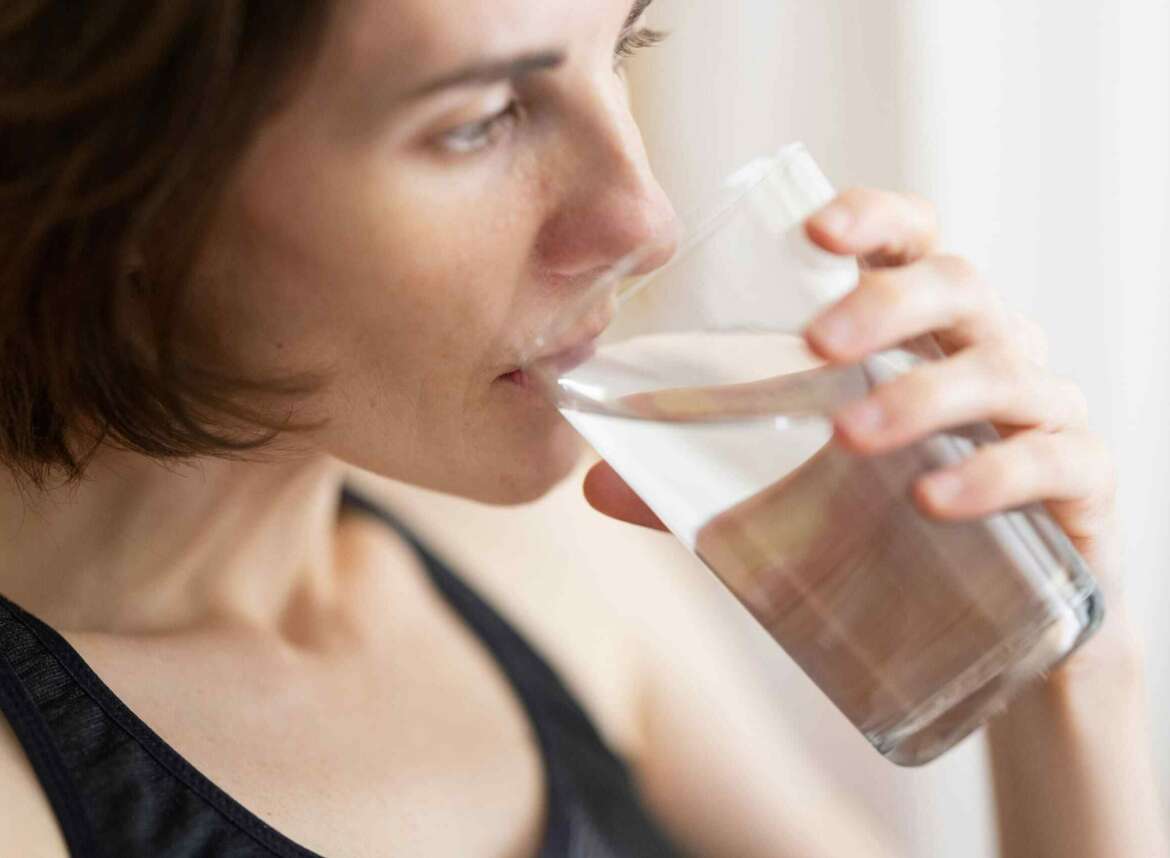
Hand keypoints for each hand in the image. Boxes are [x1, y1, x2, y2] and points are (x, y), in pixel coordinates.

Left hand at [584, 187, 1129, 674]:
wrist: (994, 630)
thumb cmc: (886, 532)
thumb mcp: (791, 500)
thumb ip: (699, 487)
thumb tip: (592, 487)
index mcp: (918, 334)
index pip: (909, 243)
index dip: (872, 219)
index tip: (815, 231)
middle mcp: (986, 352)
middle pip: (958, 286)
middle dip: (887, 305)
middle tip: (818, 347)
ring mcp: (1041, 413)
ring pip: (1002, 367)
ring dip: (924, 395)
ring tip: (851, 439)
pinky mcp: (1080, 485)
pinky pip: (1054, 460)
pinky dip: (995, 474)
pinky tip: (935, 501)